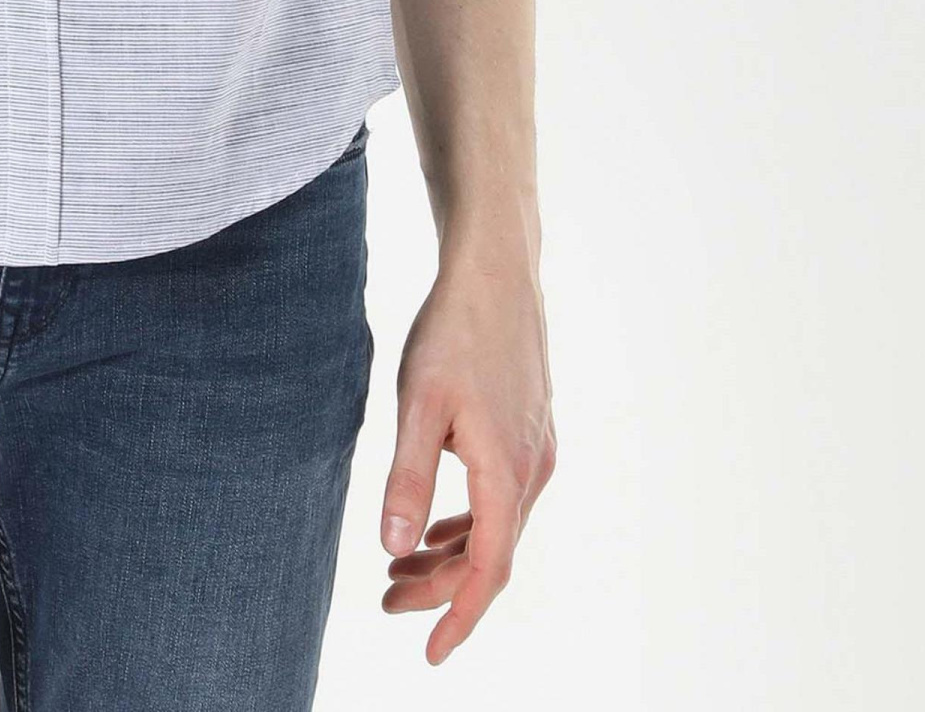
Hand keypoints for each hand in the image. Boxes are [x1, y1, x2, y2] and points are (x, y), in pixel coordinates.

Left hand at [377, 252, 555, 663]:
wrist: (496, 271)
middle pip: (491, 553)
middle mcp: (532, 469)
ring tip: (399, 572)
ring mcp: (536, 448)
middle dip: (441, 588)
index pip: (488, 569)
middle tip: (388, 603)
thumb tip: (395, 550)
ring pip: (497, 526)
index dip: (459, 616)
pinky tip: (436, 523)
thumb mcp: (419, 405)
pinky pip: (502, 498)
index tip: (430, 653)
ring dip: (452, 555)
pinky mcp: (530, 429)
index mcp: (506, 472)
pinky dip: (468, 522)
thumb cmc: (454, 331)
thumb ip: (408, 478)